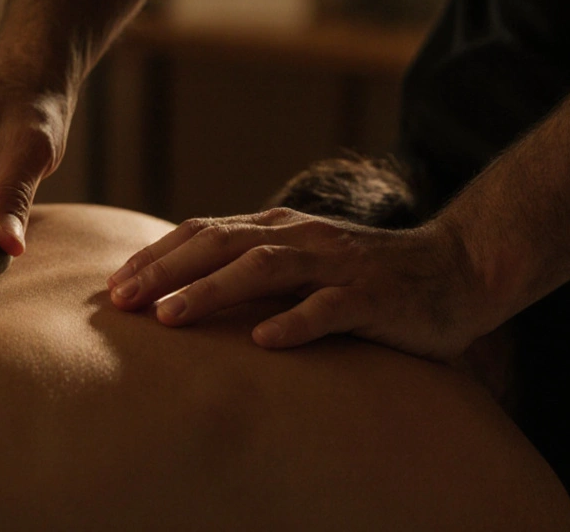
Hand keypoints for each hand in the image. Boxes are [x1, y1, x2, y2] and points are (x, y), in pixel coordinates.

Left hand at [105, 208, 496, 360]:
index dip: (156, 256)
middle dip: (166, 271)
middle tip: (122, 302)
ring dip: (212, 292)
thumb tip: (180, 290)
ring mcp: (337, 264)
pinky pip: (330, 309)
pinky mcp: (373, 296)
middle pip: (221, 244)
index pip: (203, 232)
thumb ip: (251, 269)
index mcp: (277, 228)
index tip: (112, 286)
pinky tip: (263, 342)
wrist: (457, 270)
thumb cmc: (364, 276)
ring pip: (264, 269)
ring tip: (170, 318)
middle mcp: (300, 237)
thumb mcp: (301, 263)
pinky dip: (295, 322)